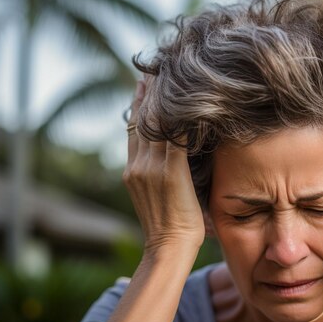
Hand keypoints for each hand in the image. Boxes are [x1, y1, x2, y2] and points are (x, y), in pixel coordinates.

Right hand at [122, 77, 204, 254]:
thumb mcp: (156, 198)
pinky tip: (190, 102)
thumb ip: (158, 177)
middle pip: (142, 121)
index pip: (134, 131)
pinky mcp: (170, 173)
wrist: (167, 249)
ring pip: (156, 125)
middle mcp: (137, 166)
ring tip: (167, 78)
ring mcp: (151, 169)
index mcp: (132, 172)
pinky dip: (183, 119)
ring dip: (163, 100)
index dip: (138, 107)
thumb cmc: (169, 229)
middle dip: (147, 94)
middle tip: (153, 71)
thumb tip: (173, 163)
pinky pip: (177, 138)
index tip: (142, 85)